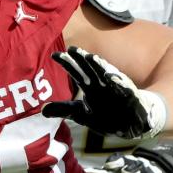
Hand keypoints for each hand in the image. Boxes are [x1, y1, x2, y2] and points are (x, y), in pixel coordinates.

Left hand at [42, 47, 166, 139]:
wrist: (129, 123)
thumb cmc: (104, 115)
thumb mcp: (81, 114)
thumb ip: (63, 110)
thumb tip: (42, 110)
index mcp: (89, 86)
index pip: (76, 72)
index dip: (67, 63)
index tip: (54, 55)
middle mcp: (101, 84)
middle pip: (90, 69)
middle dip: (82, 59)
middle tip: (72, 49)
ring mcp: (115, 88)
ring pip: (106, 74)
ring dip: (99, 66)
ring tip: (91, 57)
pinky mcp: (128, 96)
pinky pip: (123, 88)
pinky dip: (118, 82)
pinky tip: (111, 77)